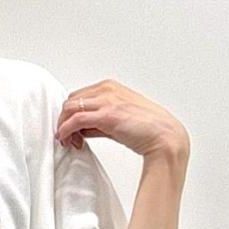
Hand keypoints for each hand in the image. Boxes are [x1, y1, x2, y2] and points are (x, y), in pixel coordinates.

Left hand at [56, 79, 189, 163]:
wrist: (164, 137)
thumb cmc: (147, 129)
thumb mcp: (119, 119)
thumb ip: (99, 121)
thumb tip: (82, 129)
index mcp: (110, 87)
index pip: (79, 97)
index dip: (71, 114)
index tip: (72, 130)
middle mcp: (107, 90)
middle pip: (71, 101)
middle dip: (66, 120)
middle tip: (70, 138)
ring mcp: (106, 101)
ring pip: (70, 109)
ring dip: (64, 126)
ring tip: (69, 142)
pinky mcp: (106, 116)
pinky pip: (75, 121)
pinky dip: (66, 131)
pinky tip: (68, 140)